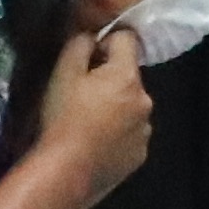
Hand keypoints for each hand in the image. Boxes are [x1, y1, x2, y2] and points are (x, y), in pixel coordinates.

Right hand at [34, 19, 156, 208]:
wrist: (65, 173)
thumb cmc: (63, 118)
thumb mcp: (63, 73)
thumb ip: (80, 44)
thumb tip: (92, 35)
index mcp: (128, 77)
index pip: (127, 40)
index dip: (105, 42)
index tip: (86, 60)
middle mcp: (145, 101)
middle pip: (129, 76)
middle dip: (110, 79)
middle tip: (81, 95)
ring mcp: (144, 131)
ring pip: (131, 106)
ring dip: (115, 107)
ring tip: (87, 123)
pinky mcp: (139, 155)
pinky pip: (130, 134)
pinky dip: (117, 133)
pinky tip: (95, 143)